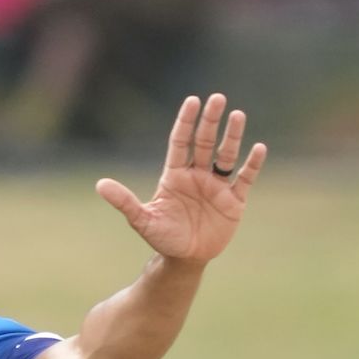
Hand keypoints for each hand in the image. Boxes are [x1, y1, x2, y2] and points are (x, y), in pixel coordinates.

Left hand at [96, 94, 266, 265]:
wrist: (184, 260)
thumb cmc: (162, 237)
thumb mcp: (142, 220)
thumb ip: (124, 201)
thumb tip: (100, 185)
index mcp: (175, 175)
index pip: (181, 142)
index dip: (186, 122)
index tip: (192, 101)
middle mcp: (197, 175)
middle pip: (205, 142)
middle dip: (210, 121)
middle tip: (217, 99)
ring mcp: (217, 186)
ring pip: (226, 156)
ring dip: (232, 137)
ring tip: (237, 115)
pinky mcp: (234, 201)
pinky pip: (245, 179)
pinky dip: (252, 165)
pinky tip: (258, 148)